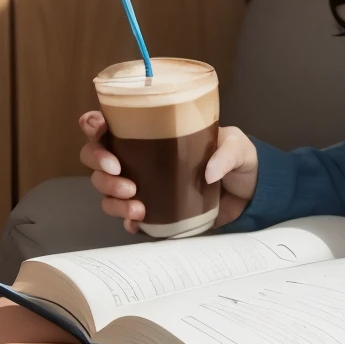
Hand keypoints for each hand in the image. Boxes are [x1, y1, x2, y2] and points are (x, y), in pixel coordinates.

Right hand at [79, 114, 259, 233]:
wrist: (250, 196)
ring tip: (137, 203)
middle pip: (96, 158)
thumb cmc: (238, 161)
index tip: (99, 130)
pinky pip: (125, 217)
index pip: (111, 124)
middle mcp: (141, 158)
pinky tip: (138, 219)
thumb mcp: (237, 146)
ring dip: (112, 196)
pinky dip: (125, 219)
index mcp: (153, 133)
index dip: (93, 125)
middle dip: (99, 165)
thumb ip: (226, 153)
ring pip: (105, 190)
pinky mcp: (153, 212)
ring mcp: (144, 185)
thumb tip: (209, 172)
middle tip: (119, 171)